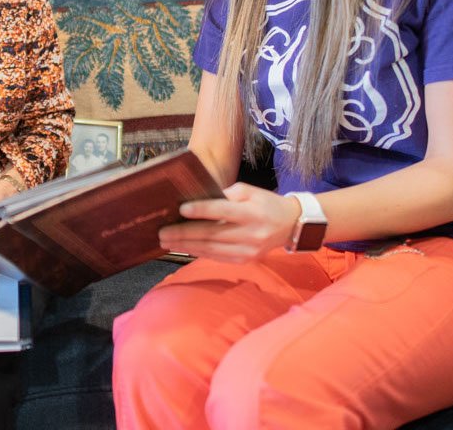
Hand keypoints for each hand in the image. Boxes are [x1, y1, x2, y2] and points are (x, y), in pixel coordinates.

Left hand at [157, 183, 300, 262]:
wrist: (290, 225)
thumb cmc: (265, 203)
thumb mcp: (250, 191)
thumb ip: (227, 195)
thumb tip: (199, 200)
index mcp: (251, 212)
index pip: (222, 211)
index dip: (201, 210)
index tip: (181, 209)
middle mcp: (250, 233)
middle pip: (211, 234)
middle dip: (184, 234)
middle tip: (162, 232)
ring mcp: (248, 250)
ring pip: (211, 249)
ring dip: (186, 246)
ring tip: (167, 242)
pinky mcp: (245, 260)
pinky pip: (217, 257)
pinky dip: (199, 252)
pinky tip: (184, 248)